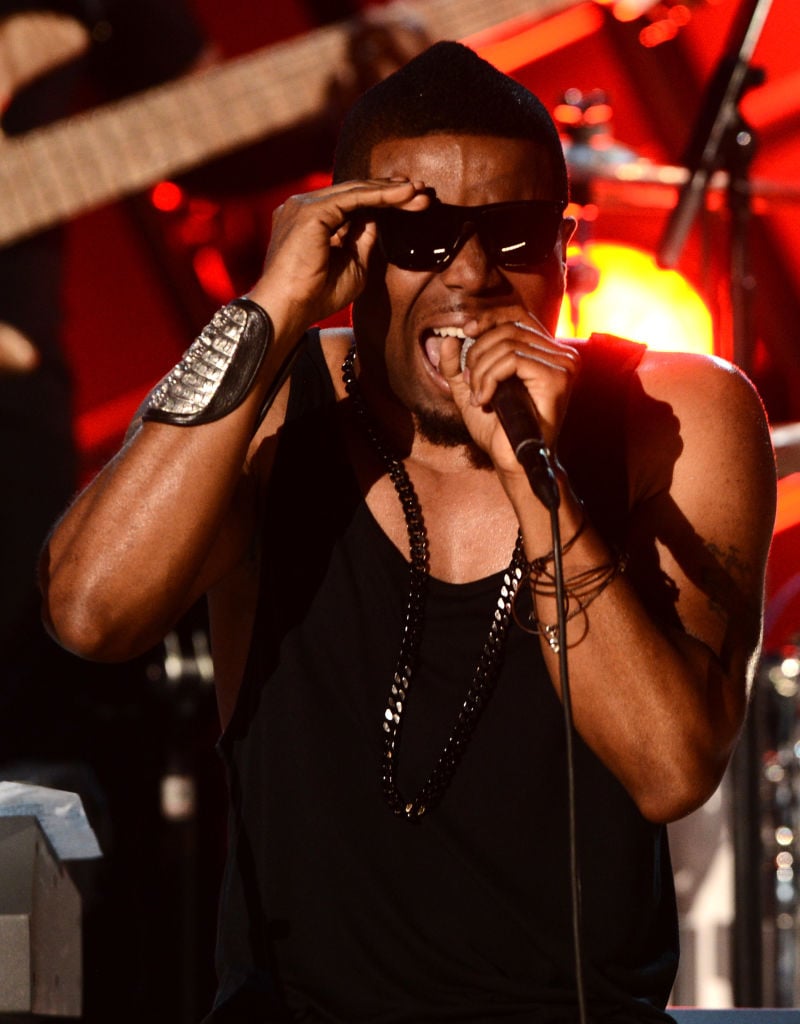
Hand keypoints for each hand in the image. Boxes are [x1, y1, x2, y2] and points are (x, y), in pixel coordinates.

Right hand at [248, 178, 427, 338]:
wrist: (289, 309)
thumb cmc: (316, 296)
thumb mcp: (352, 265)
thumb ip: (362, 240)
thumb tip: (377, 218)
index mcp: (309, 220)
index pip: (350, 203)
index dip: (381, 201)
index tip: (410, 201)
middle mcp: (303, 207)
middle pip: (355, 192)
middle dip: (390, 191)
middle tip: (422, 190)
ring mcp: (304, 206)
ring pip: (356, 191)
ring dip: (391, 191)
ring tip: (419, 192)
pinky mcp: (311, 211)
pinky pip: (353, 197)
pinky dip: (381, 195)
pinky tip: (404, 195)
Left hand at [438, 311, 578, 478]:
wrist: (513, 461)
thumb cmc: (497, 429)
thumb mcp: (470, 389)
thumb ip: (457, 364)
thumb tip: (447, 337)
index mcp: (547, 353)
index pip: (518, 315)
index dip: (489, 318)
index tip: (466, 331)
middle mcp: (561, 354)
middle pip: (509, 328)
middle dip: (478, 352)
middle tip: (470, 383)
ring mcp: (563, 365)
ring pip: (507, 344)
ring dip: (481, 370)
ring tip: (477, 397)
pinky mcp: (557, 377)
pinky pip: (512, 360)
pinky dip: (489, 378)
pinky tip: (484, 400)